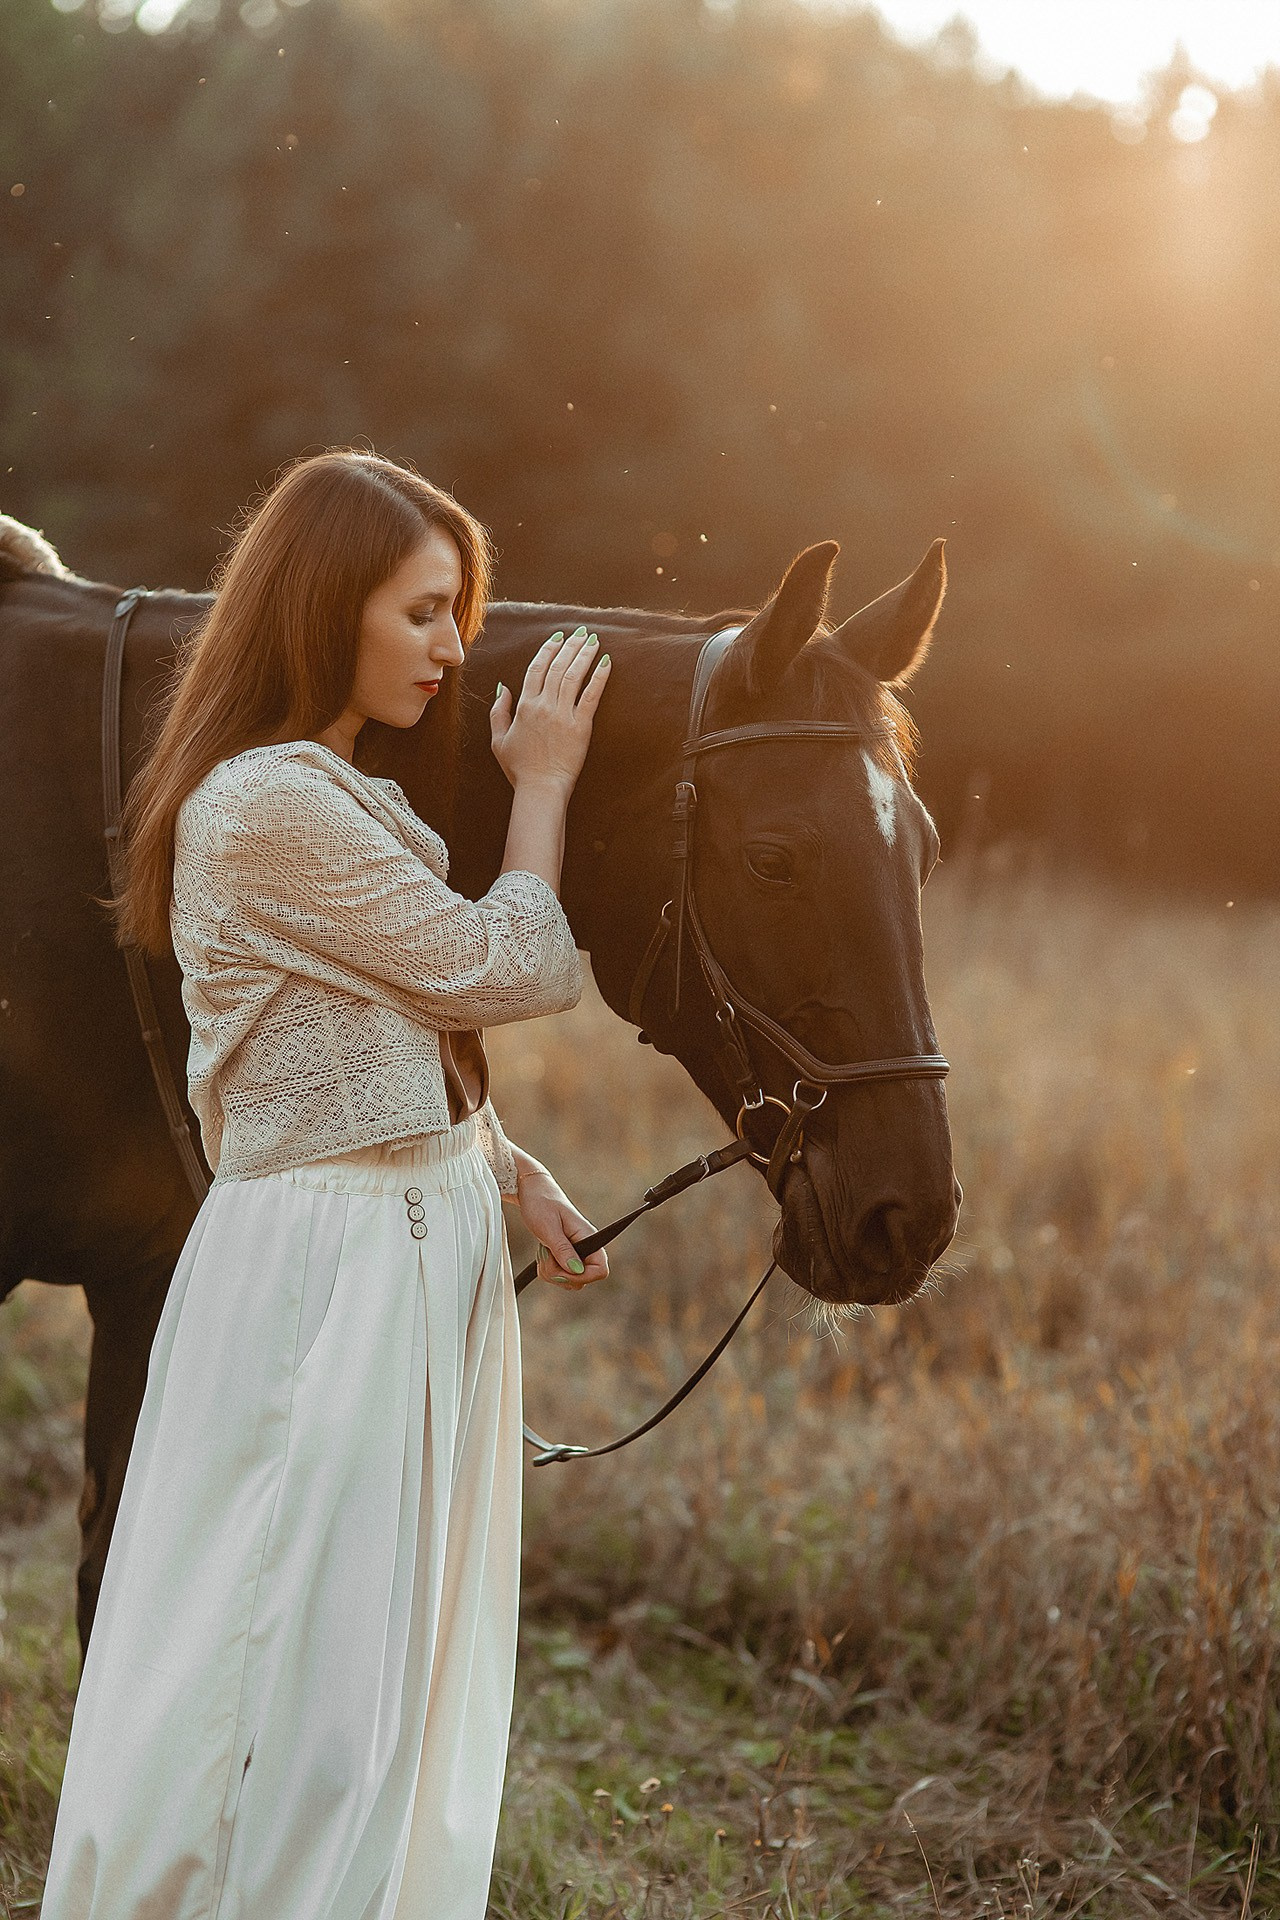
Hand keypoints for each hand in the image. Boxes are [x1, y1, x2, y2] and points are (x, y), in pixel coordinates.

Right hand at [489, 626, 610, 793]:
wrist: (541, 788)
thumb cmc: (520, 768)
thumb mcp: (499, 739)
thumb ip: (498, 712)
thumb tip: (503, 687)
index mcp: (524, 706)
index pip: (536, 669)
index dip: (547, 650)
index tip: (557, 637)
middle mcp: (544, 706)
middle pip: (558, 667)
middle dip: (569, 646)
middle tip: (579, 632)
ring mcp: (563, 715)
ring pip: (574, 676)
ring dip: (584, 655)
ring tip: (592, 640)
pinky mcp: (581, 726)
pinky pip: (591, 696)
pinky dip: (599, 677)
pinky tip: (606, 662)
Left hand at [511, 1161, 608, 1290]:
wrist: (532, 1190)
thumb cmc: (541, 1203)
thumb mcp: (548, 1227)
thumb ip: (562, 1249)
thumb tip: (576, 1270)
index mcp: (588, 1237)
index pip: (600, 1270)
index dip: (582, 1277)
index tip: (562, 1268)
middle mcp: (586, 1247)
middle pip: (582, 1280)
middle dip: (560, 1275)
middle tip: (545, 1256)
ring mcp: (576, 1252)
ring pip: (570, 1280)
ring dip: (552, 1273)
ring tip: (542, 1252)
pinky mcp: (566, 1254)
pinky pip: (562, 1275)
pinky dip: (549, 1270)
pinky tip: (543, 1254)